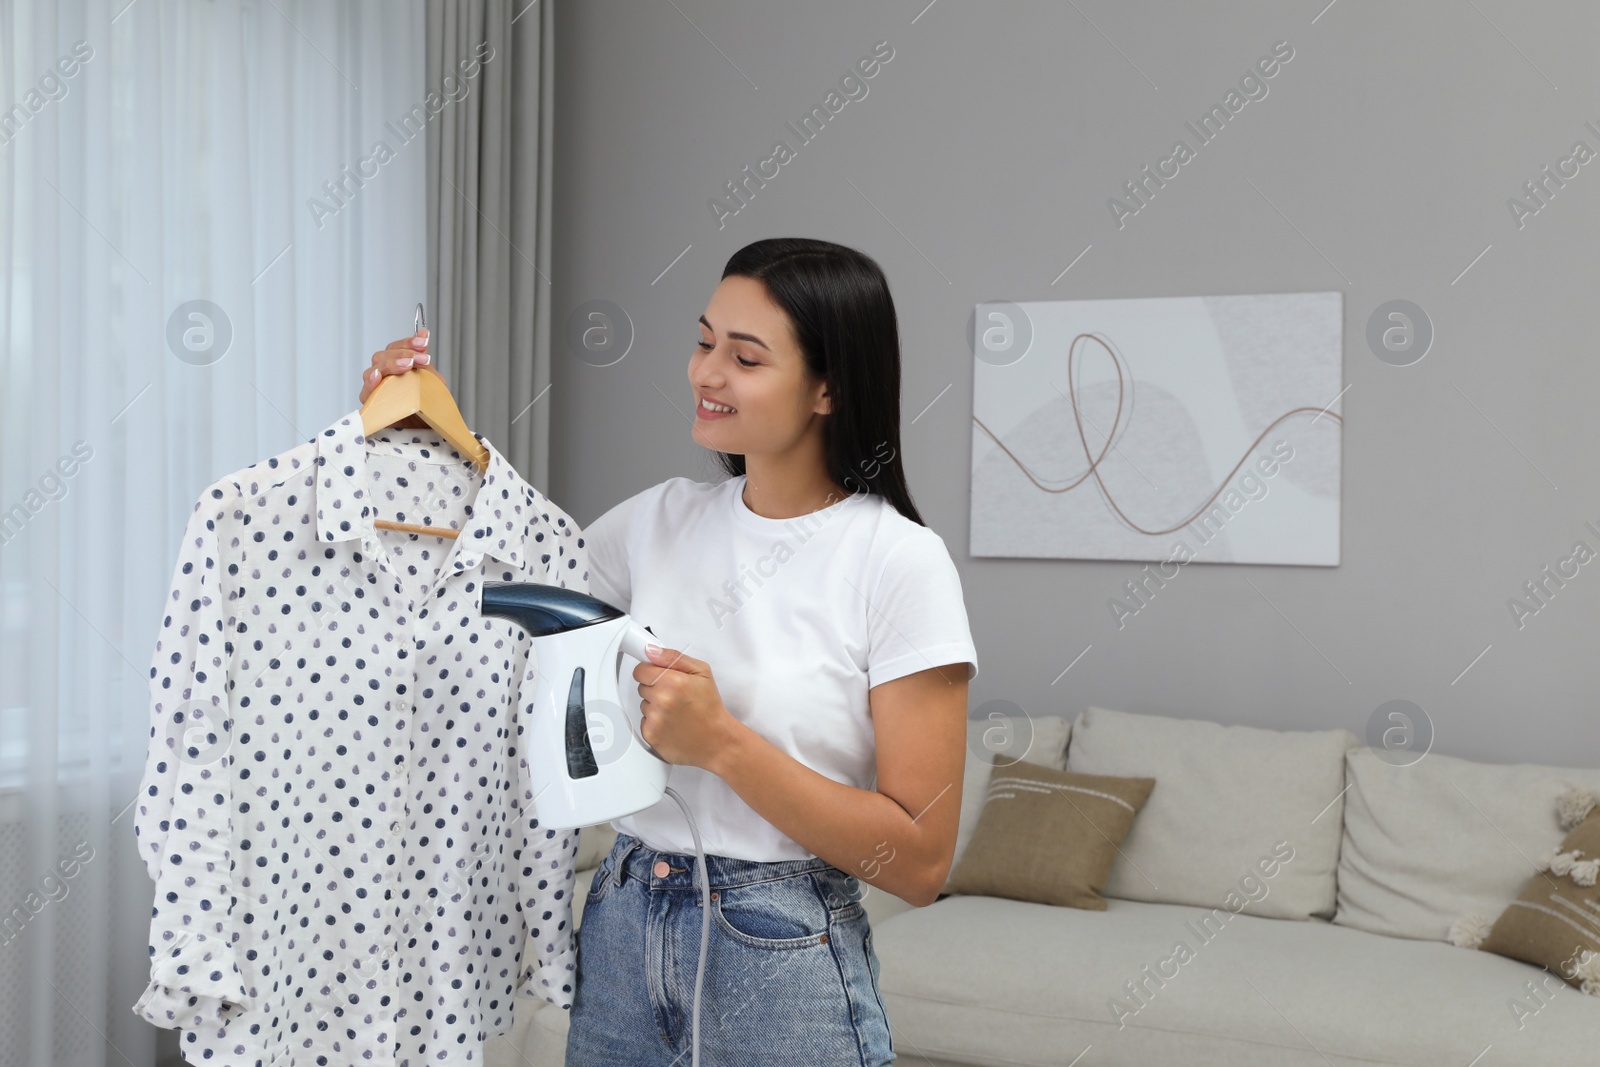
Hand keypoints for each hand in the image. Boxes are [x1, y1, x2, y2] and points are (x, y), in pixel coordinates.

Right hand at [358, 328, 436, 429]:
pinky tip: (378, 377)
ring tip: (408, 365)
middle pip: (382, 356)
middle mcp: (383, 376)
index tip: (424, 342)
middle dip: (403, 354)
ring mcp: (375, 390)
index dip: (408, 342)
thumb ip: (424, 360)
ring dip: (392, 364)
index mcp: (397, 367)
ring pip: (374, 370)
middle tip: (421, 358)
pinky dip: (372, 382)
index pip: (396, 348)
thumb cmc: (428, 408)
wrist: (428, 433)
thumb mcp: (432, 381)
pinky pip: (367, 391)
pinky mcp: (371, 405)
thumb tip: (424, 333)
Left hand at [633, 644, 739, 771]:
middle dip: (655, 689)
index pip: (640, 670)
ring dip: (655, 707)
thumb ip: (673, 657)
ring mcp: (654, 719)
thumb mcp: (702, 672)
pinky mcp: (650, 735)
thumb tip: (650, 651)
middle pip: (642, 687)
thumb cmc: (710, 708)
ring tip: (676, 712)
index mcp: (672, 681)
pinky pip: (644, 722)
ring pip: (644, 705)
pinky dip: (655, 723)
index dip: (651, 672)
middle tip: (675, 696)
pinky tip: (672, 724)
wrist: (716, 741)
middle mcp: (661, 700)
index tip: (661, 677)